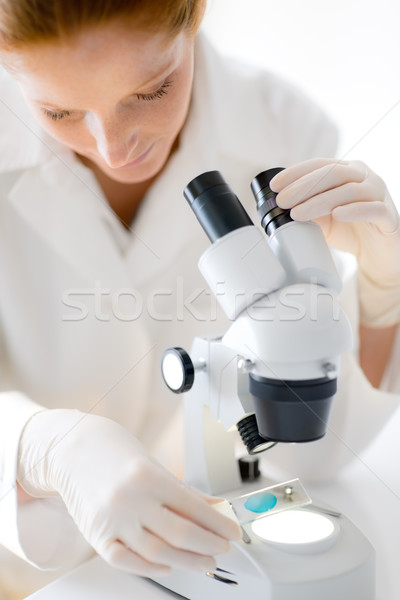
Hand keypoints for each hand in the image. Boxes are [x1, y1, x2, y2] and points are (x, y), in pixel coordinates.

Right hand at [18, 410, 240, 576]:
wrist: (72, 449)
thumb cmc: (114, 452)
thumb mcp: (154, 464)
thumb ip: (183, 491)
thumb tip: (215, 509)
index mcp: (148, 476)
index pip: (194, 507)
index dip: (218, 524)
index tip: (232, 532)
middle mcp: (130, 499)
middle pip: (180, 533)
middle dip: (208, 545)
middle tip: (222, 548)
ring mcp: (112, 519)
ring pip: (157, 552)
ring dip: (187, 561)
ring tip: (205, 561)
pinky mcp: (96, 535)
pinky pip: (126, 561)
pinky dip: (150, 567)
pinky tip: (168, 564)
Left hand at [270, 158, 399, 326]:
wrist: (378, 256)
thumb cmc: (350, 231)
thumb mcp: (322, 218)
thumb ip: (306, 208)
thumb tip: (279, 206)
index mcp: (348, 172)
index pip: (320, 164)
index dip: (296, 172)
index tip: (275, 186)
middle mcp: (365, 177)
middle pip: (333, 173)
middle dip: (303, 186)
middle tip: (282, 201)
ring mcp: (379, 195)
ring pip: (349, 191)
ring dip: (320, 201)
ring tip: (298, 213)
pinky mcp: (389, 216)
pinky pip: (373, 209)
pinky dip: (354, 210)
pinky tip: (337, 214)